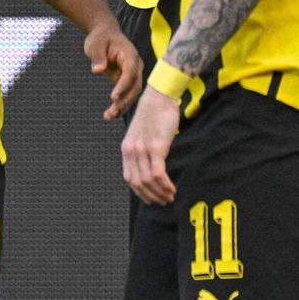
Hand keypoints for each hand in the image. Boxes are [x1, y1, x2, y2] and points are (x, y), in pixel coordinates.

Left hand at [85, 21, 142, 120]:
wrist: (105, 34)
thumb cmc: (101, 38)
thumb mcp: (95, 44)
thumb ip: (97, 57)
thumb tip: (98, 70)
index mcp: (130, 55)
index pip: (130, 73)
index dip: (123, 86)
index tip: (113, 97)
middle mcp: (136, 66)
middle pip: (135, 86)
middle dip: (125, 100)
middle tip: (112, 112)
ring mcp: (133, 74)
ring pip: (132, 93)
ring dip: (123, 106)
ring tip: (109, 116)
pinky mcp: (127, 80)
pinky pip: (126, 94)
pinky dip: (120, 104)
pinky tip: (111, 114)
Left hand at [121, 84, 181, 204]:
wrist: (160, 97)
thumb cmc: (155, 114)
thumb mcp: (143, 133)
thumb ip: (144, 149)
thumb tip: (152, 164)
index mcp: (126, 149)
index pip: (129, 178)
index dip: (140, 192)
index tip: (151, 199)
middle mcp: (131, 151)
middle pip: (138, 183)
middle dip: (150, 196)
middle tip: (163, 202)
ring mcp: (142, 150)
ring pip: (148, 181)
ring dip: (159, 192)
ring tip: (170, 197)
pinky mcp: (156, 148)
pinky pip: (158, 174)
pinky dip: (165, 185)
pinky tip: (172, 188)